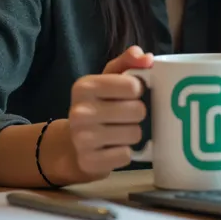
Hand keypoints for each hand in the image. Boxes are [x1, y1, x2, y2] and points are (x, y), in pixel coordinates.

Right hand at [68, 46, 152, 179]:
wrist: (73, 143)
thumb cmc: (98, 104)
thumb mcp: (109, 78)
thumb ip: (129, 62)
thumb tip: (148, 58)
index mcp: (84, 86)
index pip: (133, 86)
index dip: (137, 90)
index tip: (129, 94)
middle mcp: (79, 111)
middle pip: (137, 111)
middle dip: (137, 113)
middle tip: (124, 115)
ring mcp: (82, 139)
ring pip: (134, 134)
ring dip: (132, 133)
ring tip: (119, 131)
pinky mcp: (89, 161)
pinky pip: (126, 156)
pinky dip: (125, 153)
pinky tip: (113, 147)